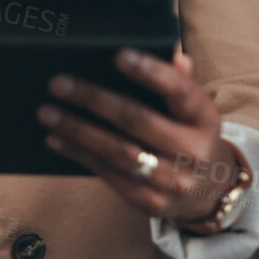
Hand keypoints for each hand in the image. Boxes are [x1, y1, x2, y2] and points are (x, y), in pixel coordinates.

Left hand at [38, 50, 238, 225]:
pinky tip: (57, 139)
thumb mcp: (196, 111)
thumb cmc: (193, 137)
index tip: (119, 56)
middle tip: (59, 84)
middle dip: (95, 100)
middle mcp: (193, 152)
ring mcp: (172, 181)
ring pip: (118, 152)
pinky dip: (80, 155)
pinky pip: (110, 175)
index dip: (152, 73)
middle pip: (138, 121)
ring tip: (48, 113)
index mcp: (205, 120)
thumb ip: (183, 83)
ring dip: (78, 131)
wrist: (211, 193)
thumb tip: (177, 57)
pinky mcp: (150, 202)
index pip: (181, 92)